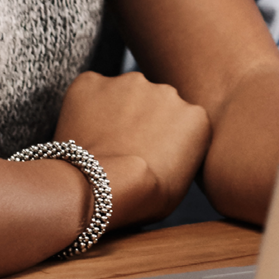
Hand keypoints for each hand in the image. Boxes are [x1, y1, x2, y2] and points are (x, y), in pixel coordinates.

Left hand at [55, 68, 209, 229]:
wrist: (104, 187)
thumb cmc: (143, 197)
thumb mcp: (182, 182)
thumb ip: (181, 153)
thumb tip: (167, 150)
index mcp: (195, 116)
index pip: (181, 122)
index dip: (163, 139)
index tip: (151, 155)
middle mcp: (168, 91)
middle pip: (154, 102)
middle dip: (141, 119)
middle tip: (126, 148)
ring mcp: (131, 83)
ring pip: (123, 94)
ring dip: (115, 111)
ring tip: (103, 143)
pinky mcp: (94, 81)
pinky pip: (90, 90)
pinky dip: (86, 106)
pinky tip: (83, 133)